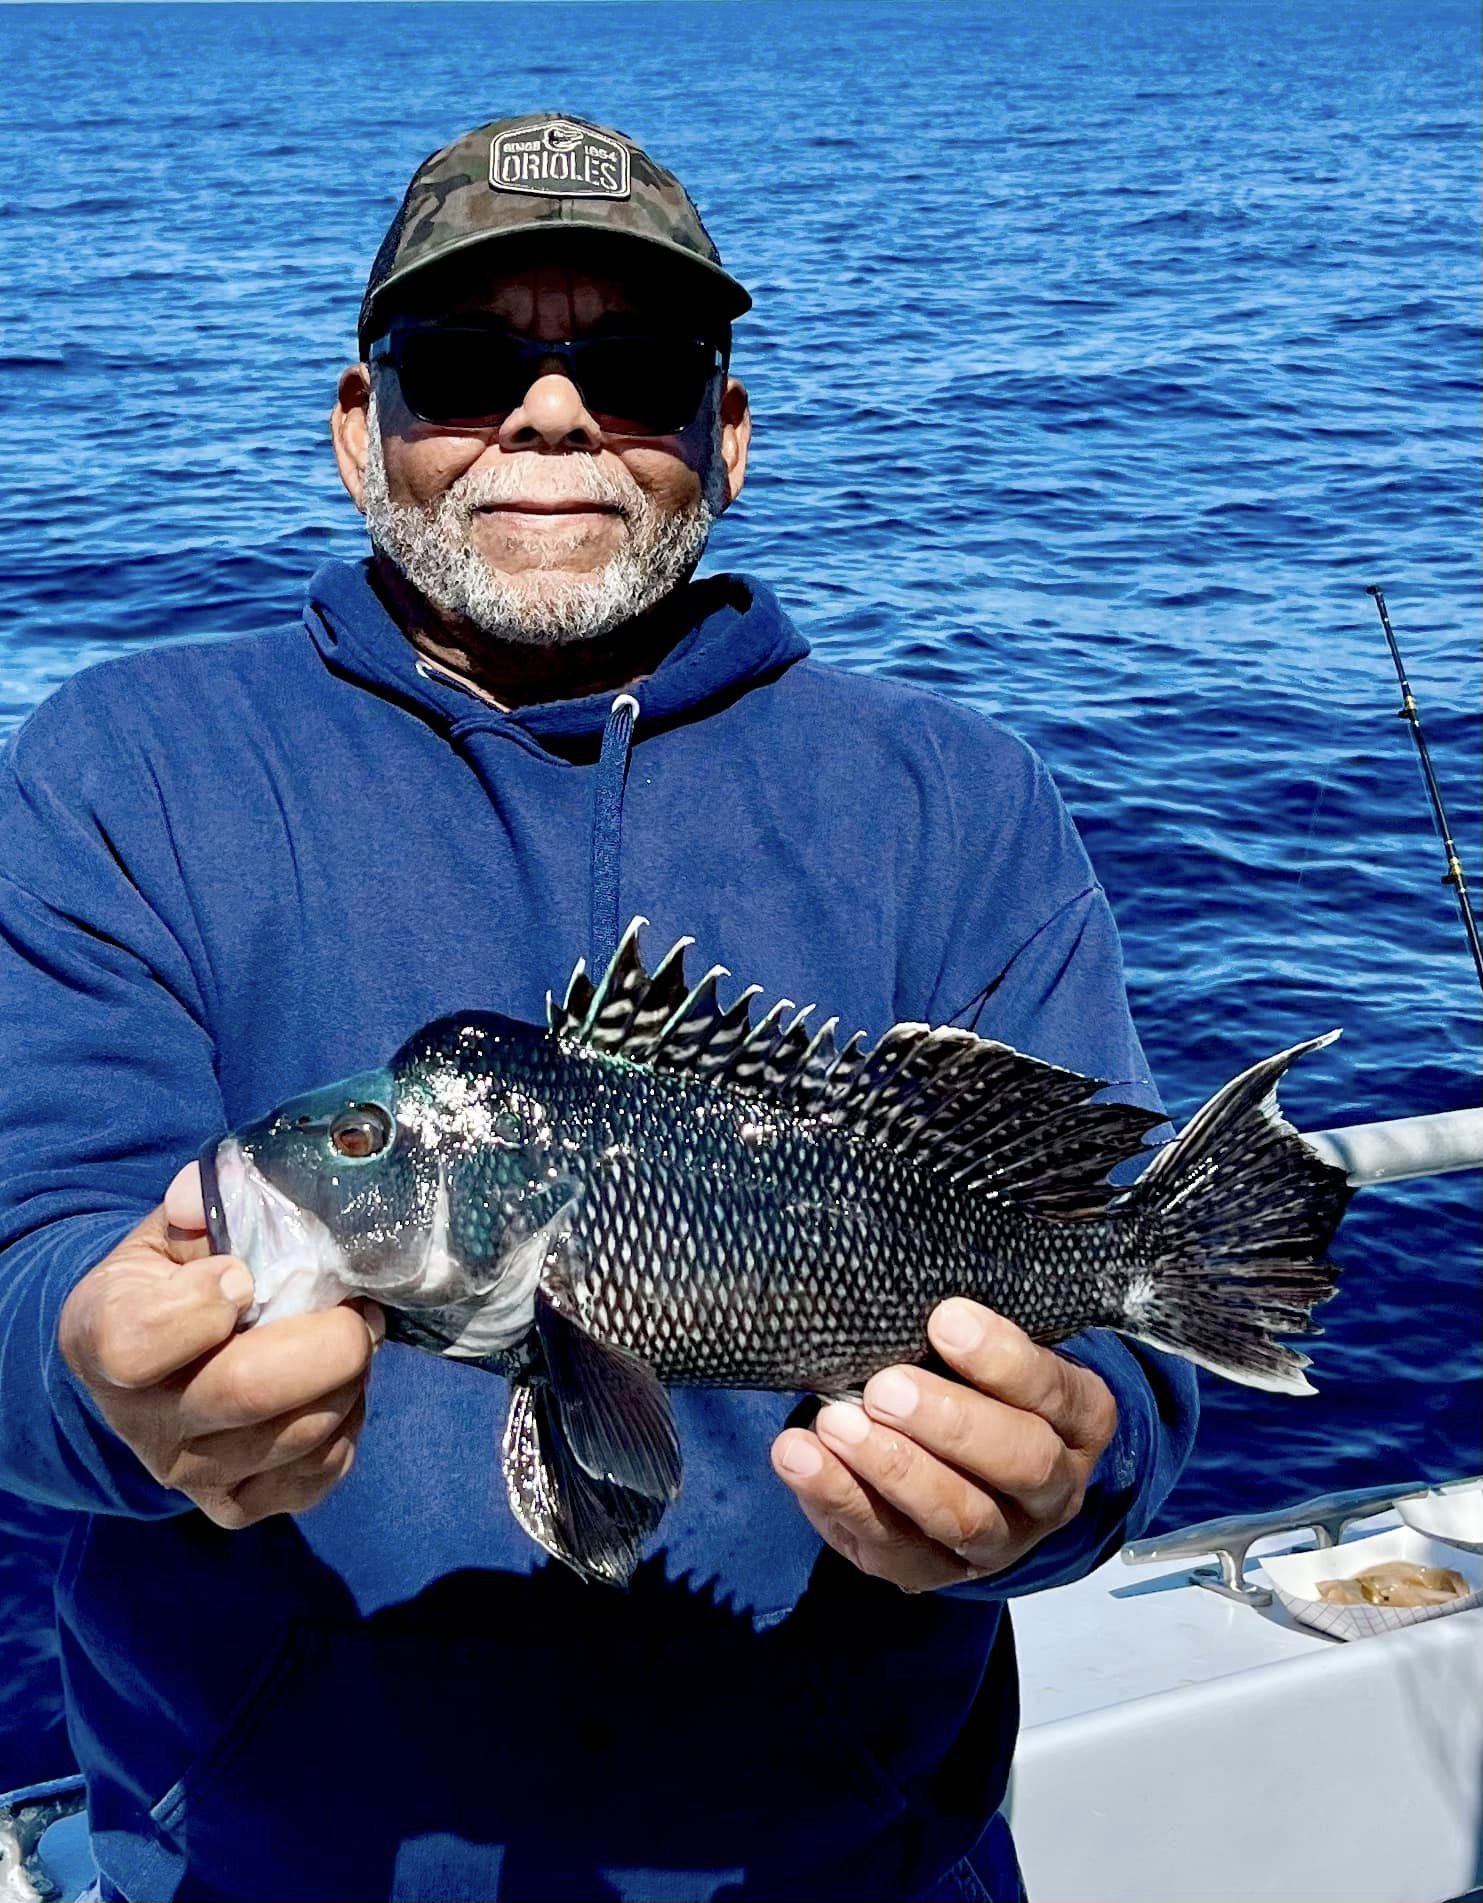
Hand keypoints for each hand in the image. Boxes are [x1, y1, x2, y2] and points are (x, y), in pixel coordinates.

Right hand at [58, 1164, 382, 1528]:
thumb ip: (199, 1203)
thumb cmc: (173, 1279)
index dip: (202, 1304)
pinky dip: (347, 1428)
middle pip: (247, 1393)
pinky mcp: (234, 1506)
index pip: (139, 1344)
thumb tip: (203, 1199)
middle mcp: (140, 1419)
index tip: (240, 1275)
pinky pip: (317, 1478)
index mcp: (105, 1337)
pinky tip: (336, 1390)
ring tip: (349, 1339)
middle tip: (354, 1308)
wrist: (154, 1359)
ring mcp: (188, 1472)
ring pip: (298, 1435)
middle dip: (329, 1341)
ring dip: (349, 1379)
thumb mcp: (172, 1232)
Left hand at [770, 1300, 1116, 1590]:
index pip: (1055, 1392)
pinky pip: (893, 1549)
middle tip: (884, 1388)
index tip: (943, 1318)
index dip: (1003, 1360)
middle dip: (949, 1423)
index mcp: (1078, 1421)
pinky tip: (800, 1459)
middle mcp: (1053, 1489)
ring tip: (833, 1424)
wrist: (970, 1465)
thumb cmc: (974, 1379)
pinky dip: (839, 1500)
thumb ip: (963, 1330)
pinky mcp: (937, 1572)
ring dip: (892, 1470)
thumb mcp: (990, 1349)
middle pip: (1020, 1464)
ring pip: (960, 1517)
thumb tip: (896, 1291)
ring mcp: (1000, 1540)